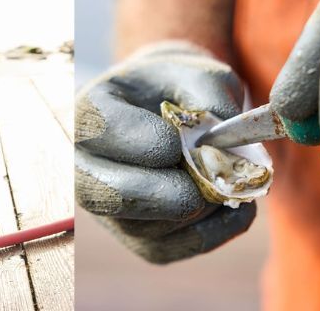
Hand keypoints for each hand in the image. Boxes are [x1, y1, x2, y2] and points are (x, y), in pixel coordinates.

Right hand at [76, 41, 253, 263]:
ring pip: (151, 229)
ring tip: (226, 179)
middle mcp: (85, 166)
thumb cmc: (177, 87)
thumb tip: (223, 143)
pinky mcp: (141, 241)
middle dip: (172, 192)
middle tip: (211, 177)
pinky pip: (177, 247)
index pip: (103, 131)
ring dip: (202, 209)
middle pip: (114, 195)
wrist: (168, 110)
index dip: (150, 140)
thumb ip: (210, 95)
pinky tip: (233, 204)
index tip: (183, 136)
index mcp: (88, 112)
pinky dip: (216, 229)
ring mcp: (111, 211)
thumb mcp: (193, 72)